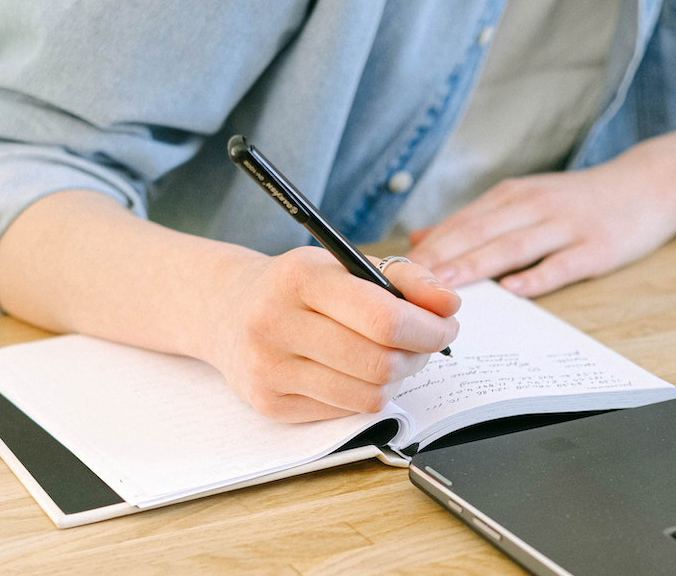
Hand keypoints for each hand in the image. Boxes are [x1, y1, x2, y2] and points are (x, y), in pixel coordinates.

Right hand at [205, 247, 459, 422]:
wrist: (227, 310)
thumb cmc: (298, 287)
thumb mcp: (344, 265)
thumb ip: (404, 277)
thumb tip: (449, 304)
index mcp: (300, 278)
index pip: (383, 318)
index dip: (428, 328)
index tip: (446, 325)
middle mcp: (276, 323)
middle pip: (380, 363)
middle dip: (419, 356)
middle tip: (426, 343)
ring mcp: (269, 369)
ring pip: (368, 395)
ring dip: (397, 379)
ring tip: (393, 357)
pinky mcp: (269, 404)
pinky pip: (346, 412)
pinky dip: (365, 394)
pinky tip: (357, 372)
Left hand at [408, 146, 675, 297]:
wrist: (649, 183)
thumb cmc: (579, 199)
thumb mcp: (524, 199)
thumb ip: (474, 220)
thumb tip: (420, 239)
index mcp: (512, 196)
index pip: (461, 222)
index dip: (428, 248)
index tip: (395, 270)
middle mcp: (534, 205)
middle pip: (480, 232)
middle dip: (441, 258)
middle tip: (407, 283)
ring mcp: (567, 225)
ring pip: (514, 246)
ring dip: (477, 265)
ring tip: (446, 286)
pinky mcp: (597, 246)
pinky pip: (563, 263)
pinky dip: (538, 276)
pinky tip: (515, 290)